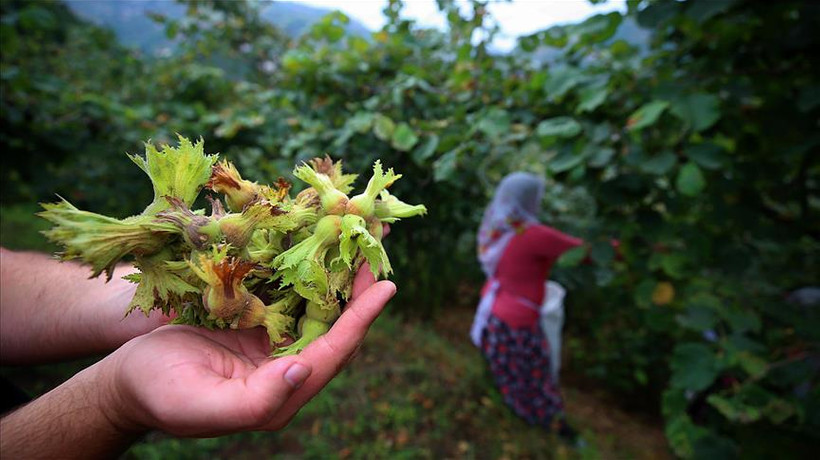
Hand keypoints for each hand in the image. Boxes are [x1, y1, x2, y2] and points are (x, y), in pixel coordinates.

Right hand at [99, 265, 395, 436]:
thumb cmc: (158, 394)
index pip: (332, 355)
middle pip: (335, 327)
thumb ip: (256, 400)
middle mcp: (287, 371)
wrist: (127, 381)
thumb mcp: (201, 405)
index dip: (360, 321)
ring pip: (318, 307)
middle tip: (377, 244)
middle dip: (359, 288)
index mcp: (281, 395)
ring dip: (340, 273)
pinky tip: (319, 243)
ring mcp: (274, 346)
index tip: (386, 288)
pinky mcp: (259, 325)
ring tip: (360, 236)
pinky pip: (293, 296)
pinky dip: (308, 270)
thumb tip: (303, 372)